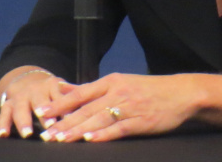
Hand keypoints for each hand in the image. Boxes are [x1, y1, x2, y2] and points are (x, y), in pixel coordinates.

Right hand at [0, 69, 71, 138]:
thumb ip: (72, 94)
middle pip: (40, 101)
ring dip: (25, 121)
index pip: (58, 94)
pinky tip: (4, 135)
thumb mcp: (61, 88)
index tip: (68, 117)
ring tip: (28, 133)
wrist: (27, 81)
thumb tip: (90, 99)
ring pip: (21, 108)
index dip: (63, 105)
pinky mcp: (8, 104)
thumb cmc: (50, 91)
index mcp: (52, 85)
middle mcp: (35, 90)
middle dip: (44, 113)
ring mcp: (21, 97)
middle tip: (49, 125)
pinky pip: (4, 114)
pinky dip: (3, 124)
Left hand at [35, 72, 204, 141]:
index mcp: (112, 81)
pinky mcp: (140, 121)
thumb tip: (65, 89)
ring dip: (78, 130)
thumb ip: (92, 89)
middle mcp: (118, 92)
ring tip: (60, 139)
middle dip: (63, 122)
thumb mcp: (120, 82)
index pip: (81, 93)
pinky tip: (91, 140)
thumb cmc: (148, 89)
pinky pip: (118, 128)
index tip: (41, 112)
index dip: (60, 103)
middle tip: (44, 134)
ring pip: (98, 119)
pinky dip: (103, 134)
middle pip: (86, 108)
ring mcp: (129, 107)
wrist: (180, 93)